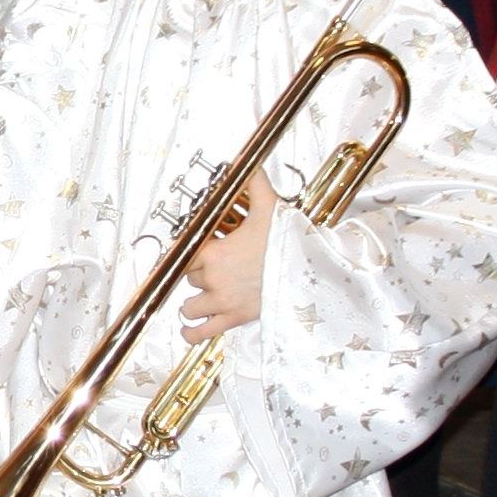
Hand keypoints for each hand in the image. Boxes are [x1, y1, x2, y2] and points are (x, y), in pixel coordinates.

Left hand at [177, 178, 276, 344]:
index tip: (199, 249)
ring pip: (189, 306)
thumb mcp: (270, 208)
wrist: (313, 272)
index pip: (184, 254)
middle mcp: (214, 280)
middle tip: (215, 268)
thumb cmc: (289, 241)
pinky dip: (191, 332)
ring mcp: (223, 303)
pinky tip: (189, 328)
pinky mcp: (235, 321)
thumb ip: (255, 184)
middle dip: (199, 274)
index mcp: (214, 253)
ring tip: (204, 296)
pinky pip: (201, 333)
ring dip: (194, 302)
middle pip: (189, 279)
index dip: (190, 251)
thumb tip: (250, 163)